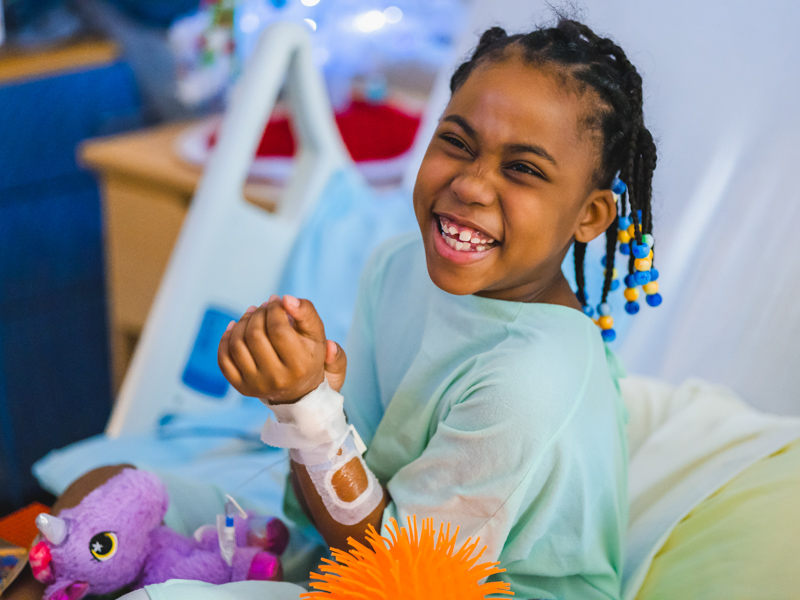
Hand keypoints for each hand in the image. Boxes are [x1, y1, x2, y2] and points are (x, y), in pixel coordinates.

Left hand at [218, 295, 344, 403]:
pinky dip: (226, 338)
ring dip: (242, 322)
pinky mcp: (241, 387)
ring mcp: (256, 385)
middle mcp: (276, 379)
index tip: (276, 301)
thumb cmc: (307, 354)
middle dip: (257, 314)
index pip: (278, 330)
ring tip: (251, 313)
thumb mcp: (315, 334)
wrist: (298, 388)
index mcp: (298, 365)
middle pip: (255, 336)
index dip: (274, 310)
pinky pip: (224, 359)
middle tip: (263, 306)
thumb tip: (286, 298)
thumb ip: (305, 313)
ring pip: (237, 345)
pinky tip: (235, 327)